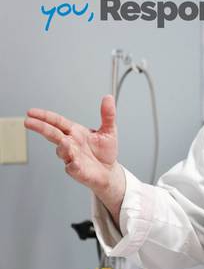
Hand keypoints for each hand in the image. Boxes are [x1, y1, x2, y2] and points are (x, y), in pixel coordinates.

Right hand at [25, 95, 125, 217]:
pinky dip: (73, 165)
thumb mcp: (109, 130)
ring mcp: (71, 157)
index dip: (45, 116)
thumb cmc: (105, 151)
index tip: (31, 112)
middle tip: (29, 122)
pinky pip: (72, 167)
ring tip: (64, 142)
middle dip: (41, 127)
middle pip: (52, 133)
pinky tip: (75, 163)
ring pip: (62, 150)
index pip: (57, 122)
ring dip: (62, 146)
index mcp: (75, 132)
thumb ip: (107, 115)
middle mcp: (70, 143)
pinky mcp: (77, 170)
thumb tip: (108, 98)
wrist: (109, 171)